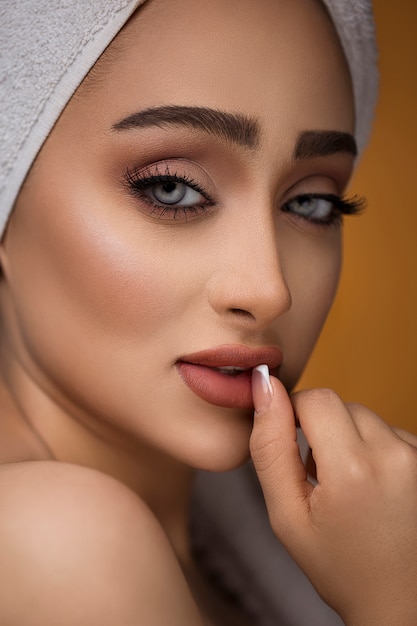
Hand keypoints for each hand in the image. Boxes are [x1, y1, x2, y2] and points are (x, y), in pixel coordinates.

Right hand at [250, 366, 416, 625]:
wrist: (398, 600)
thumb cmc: (338, 564)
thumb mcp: (286, 514)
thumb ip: (269, 446)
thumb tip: (264, 386)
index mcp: (352, 469)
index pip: (315, 399)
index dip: (293, 415)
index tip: (290, 446)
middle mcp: (393, 455)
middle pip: (340, 405)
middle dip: (320, 429)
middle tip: (317, 475)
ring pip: (364, 417)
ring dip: (348, 439)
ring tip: (347, 485)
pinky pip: (388, 432)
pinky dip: (373, 449)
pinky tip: (371, 485)